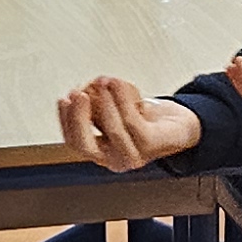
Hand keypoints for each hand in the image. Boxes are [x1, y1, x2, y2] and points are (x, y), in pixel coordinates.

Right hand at [58, 76, 202, 171]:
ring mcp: (133, 156)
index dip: (65, 121)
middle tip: (77, 93)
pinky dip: (122, 98)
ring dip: (105, 101)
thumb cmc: (145, 119)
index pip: (74, 142)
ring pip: (112, 129)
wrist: (178, 125)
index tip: (63, 99)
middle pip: (86, 145)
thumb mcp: (114, 111)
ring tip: (103, 81)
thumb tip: (79, 93)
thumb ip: (95, 107)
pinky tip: (118, 83)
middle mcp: (115, 159)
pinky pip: (132, 120)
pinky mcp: (151, 145)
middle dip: (78, 118)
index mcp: (102, 153)